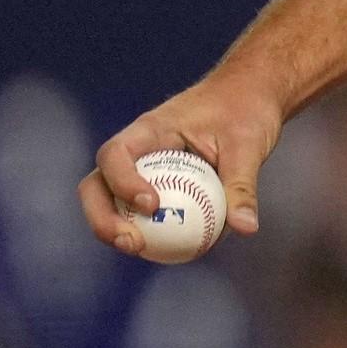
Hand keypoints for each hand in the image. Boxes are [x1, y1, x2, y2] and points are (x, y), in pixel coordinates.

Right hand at [79, 78, 282, 255]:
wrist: (249, 96)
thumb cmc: (245, 110)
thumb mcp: (249, 145)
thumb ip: (243, 185)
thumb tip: (245, 228)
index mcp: (151, 129)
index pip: (116, 154)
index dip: (122, 182)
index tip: (153, 205)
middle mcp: (137, 149)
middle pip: (97, 184)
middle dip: (102, 217)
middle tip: (131, 243)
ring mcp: (142, 167)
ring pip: (110, 200)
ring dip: (116, 228)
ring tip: (140, 250)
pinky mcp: (155, 182)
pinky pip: (140, 209)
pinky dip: (146, 229)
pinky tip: (169, 251)